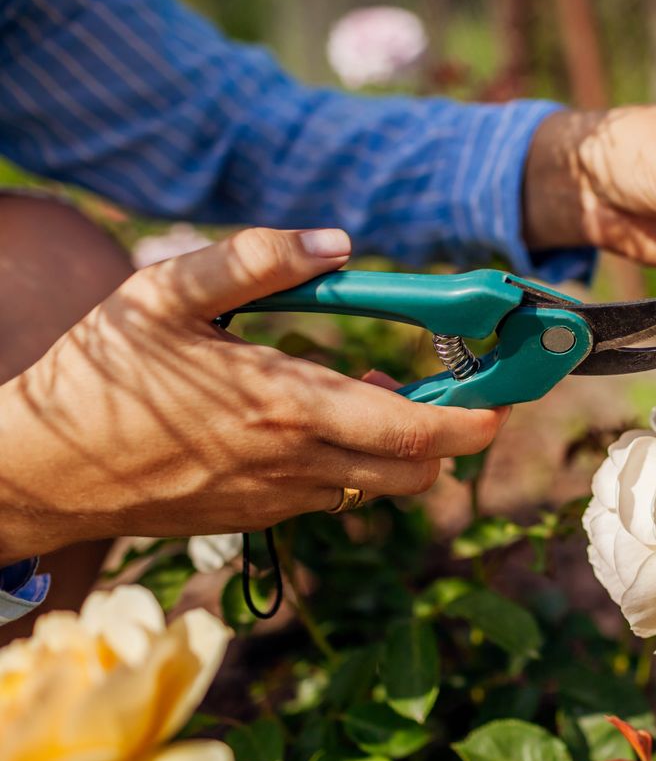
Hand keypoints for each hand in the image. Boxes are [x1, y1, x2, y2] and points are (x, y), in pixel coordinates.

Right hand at [0, 228, 507, 563]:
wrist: (39, 471)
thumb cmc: (99, 378)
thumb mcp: (165, 294)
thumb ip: (257, 259)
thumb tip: (337, 242)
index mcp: (285, 404)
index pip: (417, 431)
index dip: (476, 419)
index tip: (505, 396)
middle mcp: (295, 462)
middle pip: (418, 470)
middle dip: (453, 436)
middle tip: (450, 389)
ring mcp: (279, 500)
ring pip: (379, 485)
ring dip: (399, 447)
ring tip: (368, 393)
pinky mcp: (259, 518)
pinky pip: (334, 494)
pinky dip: (353, 462)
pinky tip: (315, 421)